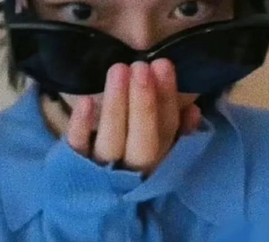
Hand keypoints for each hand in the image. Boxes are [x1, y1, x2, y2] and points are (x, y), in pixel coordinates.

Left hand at [67, 59, 201, 177]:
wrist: (96, 202)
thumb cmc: (133, 162)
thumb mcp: (161, 148)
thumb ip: (178, 130)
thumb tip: (193, 109)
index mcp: (158, 161)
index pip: (167, 130)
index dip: (166, 98)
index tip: (162, 65)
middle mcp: (133, 169)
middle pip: (142, 139)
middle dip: (143, 101)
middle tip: (141, 66)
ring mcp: (102, 169)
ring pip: (111, 141)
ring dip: (116, 105)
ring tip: (119, 69)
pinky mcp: (75, 165)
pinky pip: (78, 148)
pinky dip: (82, 126)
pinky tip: (86, 101)